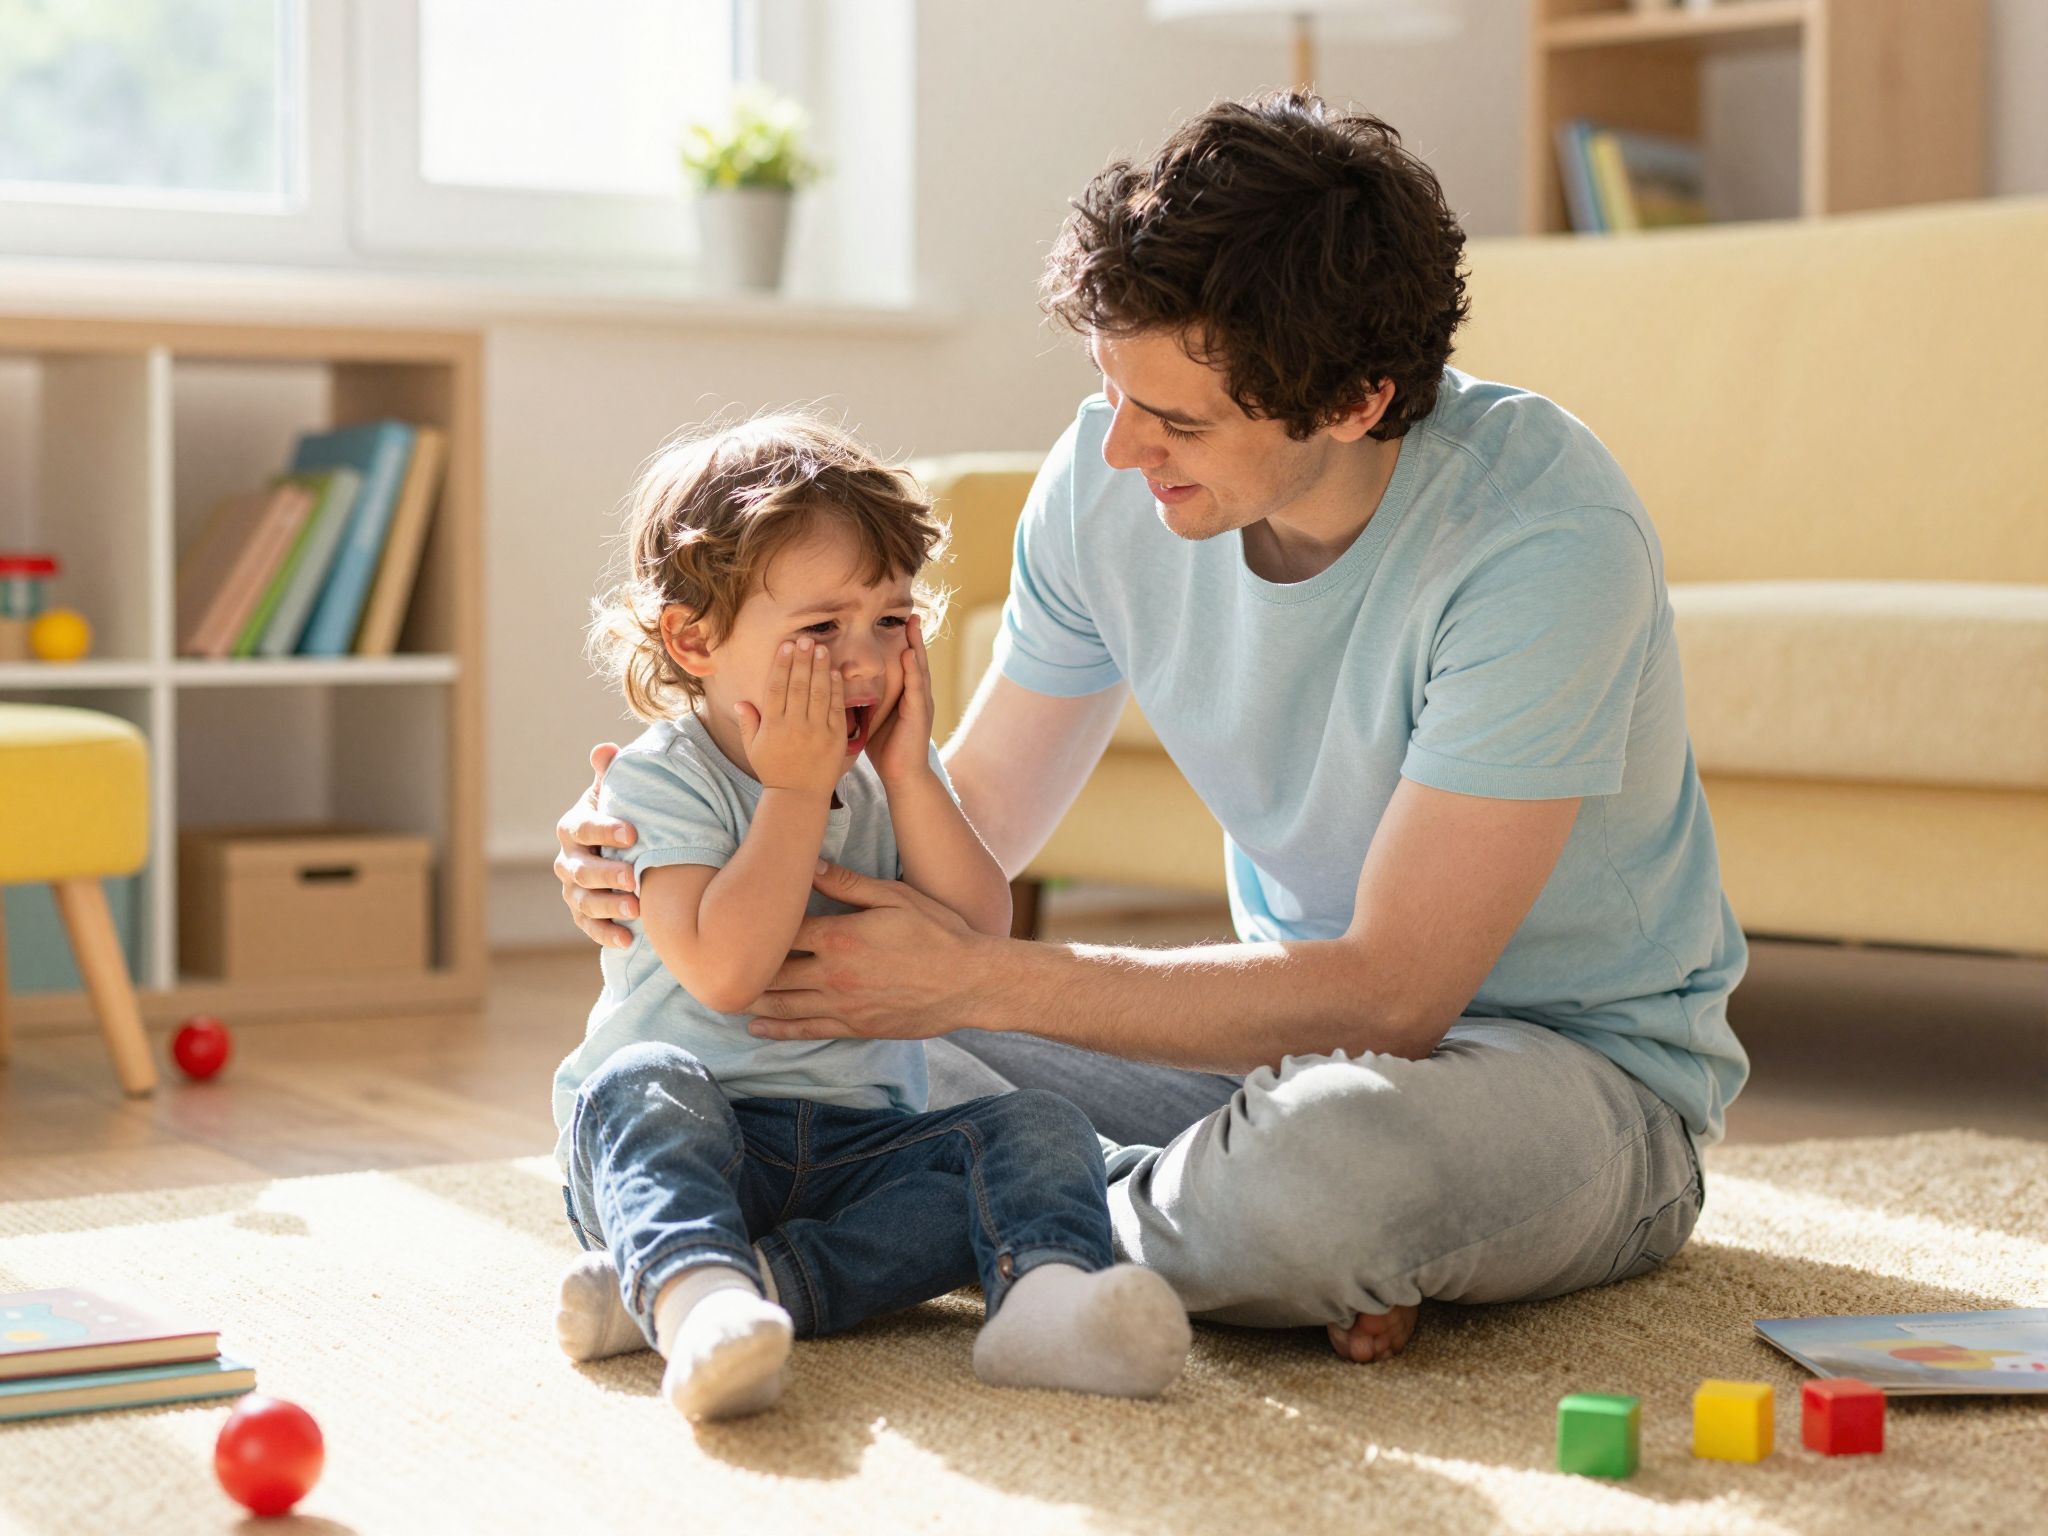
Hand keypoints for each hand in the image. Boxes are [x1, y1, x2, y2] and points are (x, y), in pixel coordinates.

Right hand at [555, 742, 640, 948]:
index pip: (583, 828)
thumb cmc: (621, 813)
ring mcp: (574, 890)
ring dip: (609, 907)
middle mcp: (568, 860)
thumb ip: (611, 775)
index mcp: (573, 827)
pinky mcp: (583, 915)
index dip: (604, 829)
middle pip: (580, 870)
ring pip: (584, 902)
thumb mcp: (616, 793)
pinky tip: (629, 940)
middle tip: (634, 877)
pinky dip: (607, 935)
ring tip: (637, 909)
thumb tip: (605, 749)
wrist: (622, 848)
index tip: (632, 832)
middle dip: (606, 874)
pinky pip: (590, 928)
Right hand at [734, 637, 846, 796]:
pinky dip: (836, 690)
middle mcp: (794, 726)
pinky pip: (835, 709)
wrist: (799, 796)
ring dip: (820, 669)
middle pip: (798, 685)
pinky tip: (835, 673)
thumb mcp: (753, 747)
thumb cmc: (774, 770)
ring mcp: (816, 731)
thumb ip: (748, 723)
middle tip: (806, 640)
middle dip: (802, 660)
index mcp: (773, 726)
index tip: (787, 647)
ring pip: (818, 693)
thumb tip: (741, 701)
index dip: (782, 665)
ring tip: (822, 649)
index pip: (777, 688)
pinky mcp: (835, 738)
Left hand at [744, 862, 987, 1039]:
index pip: (779, 931)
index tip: (734, 918)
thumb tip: (807, 862)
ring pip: (782, 1004)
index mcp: (839, 937)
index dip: (754, 926)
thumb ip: (847, 883)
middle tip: (714, 960)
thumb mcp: (894, 896)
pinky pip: (806, 1030)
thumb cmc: (937, 932)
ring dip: (752, 998)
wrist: (970, 983)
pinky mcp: (854, 1028)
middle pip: (772, 971)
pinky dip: (777, 1030)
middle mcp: (832, 975)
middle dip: (744, 966)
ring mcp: (842, 1006)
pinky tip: (756, 1028)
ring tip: (725, 992)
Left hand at [865, 612, 933, 786]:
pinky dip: (913, 671)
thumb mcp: (872, 718)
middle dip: (914, 637)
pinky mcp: (920, 715)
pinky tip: (909, 656)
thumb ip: (865, 700)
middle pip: (915, 660)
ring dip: (917, 646)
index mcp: (906, 696)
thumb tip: (840, 686)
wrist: (903, 776)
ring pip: (919, 669)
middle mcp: (917, 696)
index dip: (902, 643)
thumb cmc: (886, 749)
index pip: (905, 664)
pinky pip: (917, 688)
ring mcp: (921, 704)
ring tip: (913, 625)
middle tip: (911, 613)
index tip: (896, 622)